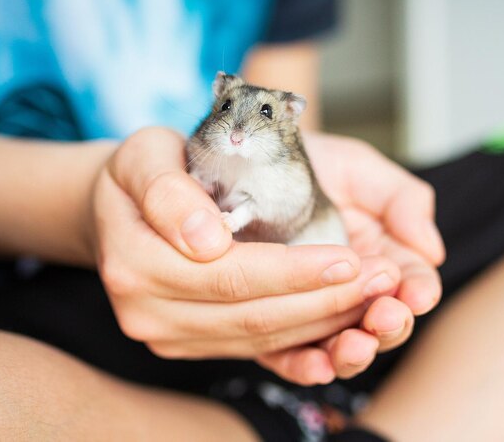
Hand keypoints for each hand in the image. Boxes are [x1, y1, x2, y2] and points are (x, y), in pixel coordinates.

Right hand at [89, 127, 399, 382]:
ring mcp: (168, 335)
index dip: (295, 272)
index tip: (350, 259)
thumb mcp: (145, 154)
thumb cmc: (144, 172)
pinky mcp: (190, 344)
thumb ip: (168, 191)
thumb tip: (206, 240)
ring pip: (261, 339)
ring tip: (374, 298)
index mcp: (134, 262)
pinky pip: (256, 349)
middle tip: (382, 281)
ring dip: (324, 322)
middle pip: (252, 316)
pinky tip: (341, 319)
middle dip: (325, 301)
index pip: (229, 275)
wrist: (122, 208)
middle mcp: (147, 311)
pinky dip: (303, 337)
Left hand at [258, 132, 444, 381]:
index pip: (410, 284)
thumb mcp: (358, 170)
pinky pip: (286, 355)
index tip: (416, 294)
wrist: (245, 161)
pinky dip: (303, 366)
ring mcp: (309, 310)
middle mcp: (348, 290)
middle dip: (388, 326)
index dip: (417, 292)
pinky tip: (316, 367)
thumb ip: (401, 200)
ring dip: (351, 352)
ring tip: (354, 344)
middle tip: (385, 317)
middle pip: (379, 324)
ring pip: (339, 346)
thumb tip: (432, 249)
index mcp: (380, 257)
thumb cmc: (308, 163)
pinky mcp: (268, 322)